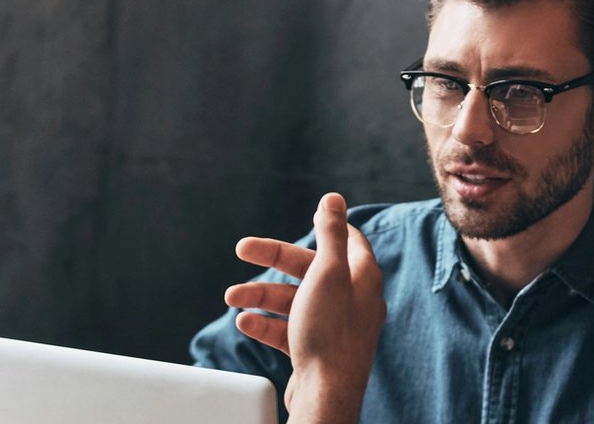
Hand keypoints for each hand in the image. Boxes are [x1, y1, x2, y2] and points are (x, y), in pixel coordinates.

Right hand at [223, 193, 384, 423]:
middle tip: (241, 248)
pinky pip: (288, 329)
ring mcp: (333, 326)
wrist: (325, 394)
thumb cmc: (330, 332)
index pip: (347, 240)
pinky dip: (266, 323)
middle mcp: (352, 299)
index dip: (327, 226)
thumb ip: (331, 233)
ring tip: (231, 297)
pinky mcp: (316, 349)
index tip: (309, 216)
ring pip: (294, 300)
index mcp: (361, 277)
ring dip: (260, 295)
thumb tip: (334, 198)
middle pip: (310, 268)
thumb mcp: (327, 273)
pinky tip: (245, 322)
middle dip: (272, 259)